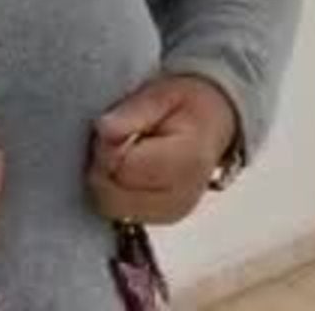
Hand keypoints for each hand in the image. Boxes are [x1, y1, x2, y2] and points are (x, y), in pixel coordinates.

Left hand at [87, 75, 237, 225]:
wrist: (212, 126)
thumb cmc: (186, 108)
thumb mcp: (162, 94)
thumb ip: (133, 111)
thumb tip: (104, 129)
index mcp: (187, 161)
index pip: (124, 168)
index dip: (106, 147)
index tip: (113, 127)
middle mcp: (181, 196)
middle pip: (113, 194)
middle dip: (102, 166)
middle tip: (116, 140)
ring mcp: (170, 212)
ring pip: (111, 206)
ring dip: (106, 180)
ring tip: (123, 153)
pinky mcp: (160, 219)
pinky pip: (118, 212)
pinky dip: (114, 191)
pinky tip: (128, 170)